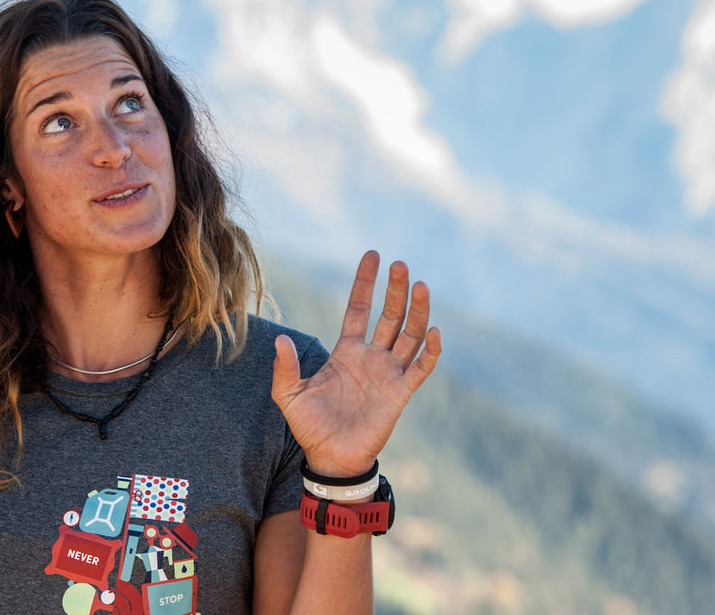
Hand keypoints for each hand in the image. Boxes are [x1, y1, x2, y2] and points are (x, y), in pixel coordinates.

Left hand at [271, 250, 442, 476]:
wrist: (331, 459)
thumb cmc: (310, 427)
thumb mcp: (289, 395)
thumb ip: (285, 368)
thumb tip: (280, 339)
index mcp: (346, 351)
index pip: (358, 308)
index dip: (365, 282)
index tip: (373, 255)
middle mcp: (372, 357)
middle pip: (389, 315)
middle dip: (395, 290)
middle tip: (401, 265)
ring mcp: (389, 373)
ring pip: (410, 335)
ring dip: (417, 311)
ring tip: (421, 286)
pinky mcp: (401, 393)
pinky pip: (420, 368)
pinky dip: (430, 351)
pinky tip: (435, 332)